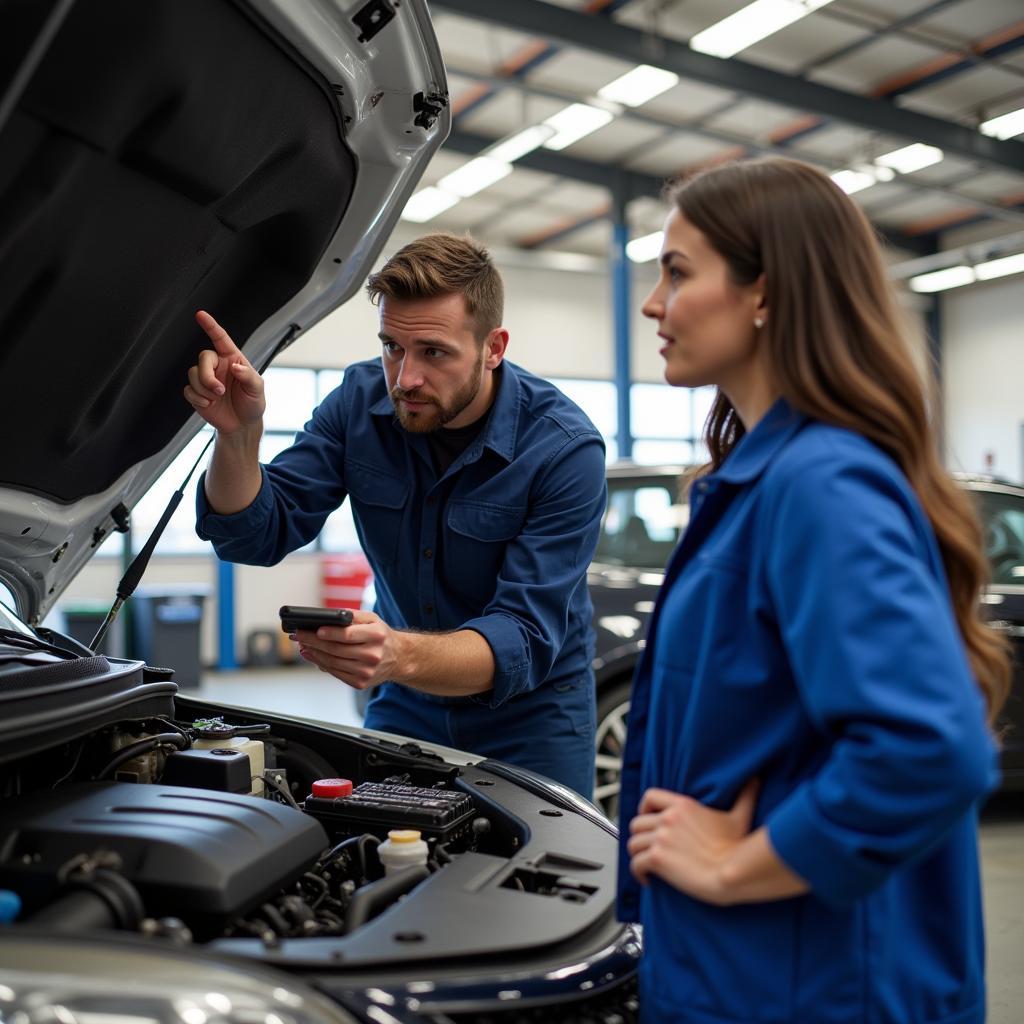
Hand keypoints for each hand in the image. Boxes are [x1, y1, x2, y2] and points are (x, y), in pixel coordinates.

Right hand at [183, 310, 265, 435]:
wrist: (242, 425)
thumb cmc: (252, 404)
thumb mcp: (257, 389)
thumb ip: (248, 376)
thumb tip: (235, 367)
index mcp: (232, 359)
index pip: (220, 339)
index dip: (210, 326)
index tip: (200, 314)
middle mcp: (218, 366)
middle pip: (203, 358)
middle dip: (208, 376)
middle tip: (220, 391)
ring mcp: (206, 379)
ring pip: (193, 373)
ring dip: (204, 389)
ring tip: (217, 398)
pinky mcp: (197, 393)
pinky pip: (188, 390)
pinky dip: (197, 399)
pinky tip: (209, 405)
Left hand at [292, 611, 402, 689]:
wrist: (398, 658)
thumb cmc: (380, 635)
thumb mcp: (372, 619)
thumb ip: (352, 616)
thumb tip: (328, 618)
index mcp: (376, 636)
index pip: (348, 635)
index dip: (330, 633)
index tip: (314, 630)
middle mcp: (373, 655)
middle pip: (336, 649)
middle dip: (314, 642)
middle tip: (299, 635)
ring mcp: (367, 671)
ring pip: (333, 663)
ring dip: (314, 654)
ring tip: (302, 645)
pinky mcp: (361, 683)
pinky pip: (336, 673)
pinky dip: (321, 664)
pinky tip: (313, 656)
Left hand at [627, 779, 759, 904]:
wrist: (733, 872)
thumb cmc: (737, 848)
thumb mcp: (740, 816)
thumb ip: (745, 796)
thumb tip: (756, 780)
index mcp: (682, 806)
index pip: (650, 796)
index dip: (644, 808)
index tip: (648, 818)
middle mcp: (668, 819)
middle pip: (637, 823)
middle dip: (640, 836)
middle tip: (648, 847)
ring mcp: (661, 839)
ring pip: (632, 843)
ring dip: (638, 855)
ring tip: (646, 864)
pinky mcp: (657, 859)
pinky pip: (635, 864)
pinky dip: (638, 873)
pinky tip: (647, 880)